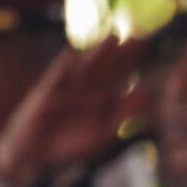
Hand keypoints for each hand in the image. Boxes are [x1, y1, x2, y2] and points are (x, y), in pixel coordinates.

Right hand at [0, 37, 146, 186]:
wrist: (38, 152)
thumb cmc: (70, 142)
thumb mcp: (103, 131)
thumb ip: (124, 113)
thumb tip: (148, 94)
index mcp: (102, 96)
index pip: (119, 72)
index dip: (131, 57)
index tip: (145, 41)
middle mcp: (87, 87)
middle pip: (107, 66)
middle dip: (122, 52)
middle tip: (139, 34)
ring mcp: (68, 87)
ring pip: (86, 67)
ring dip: (98, 53)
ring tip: (113, 38)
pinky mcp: (48, 91)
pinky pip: (57, 76)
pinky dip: (64, 65)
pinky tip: (72, 53)